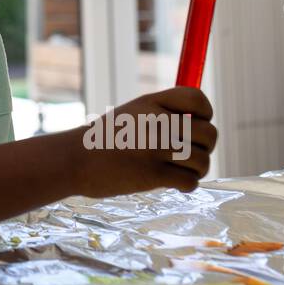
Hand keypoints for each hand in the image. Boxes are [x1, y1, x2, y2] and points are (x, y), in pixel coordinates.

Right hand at [65, 86, 216, 197]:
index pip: (198, 99)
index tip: (195, 124)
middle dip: (205, 147)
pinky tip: (173, 183)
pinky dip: (186, 185)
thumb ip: (163, 114)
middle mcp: (157, 121)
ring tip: (179, 171)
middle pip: (209, 133)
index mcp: (152, 102)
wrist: (75, 160)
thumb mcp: (132, 114)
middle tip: (189, 155)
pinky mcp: (153, 174)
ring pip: (202, 160)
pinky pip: (190, 181)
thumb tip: (200, 122)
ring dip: (196, 170)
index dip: (206, 114)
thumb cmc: (105, 139)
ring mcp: (155, 147)